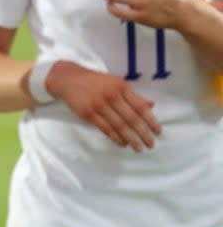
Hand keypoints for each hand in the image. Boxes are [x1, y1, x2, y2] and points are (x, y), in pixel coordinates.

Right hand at [47, 59, 161, 150]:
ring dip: (131, 139)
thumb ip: (133, 95)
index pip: (140, 106)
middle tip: (151, 144)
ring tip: (139, 148)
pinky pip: (105, 128)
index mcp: (121, 86)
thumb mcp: (116, 82)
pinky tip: (123, 143)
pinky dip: (116, 138)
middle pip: (131, 118)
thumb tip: (151, 105)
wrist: (68, 79)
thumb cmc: (95, 81)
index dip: (151, 120)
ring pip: (119, 126)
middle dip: (143, 133)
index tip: (158, 132)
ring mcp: (98, 104)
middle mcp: (111, 95)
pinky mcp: (88, 113)